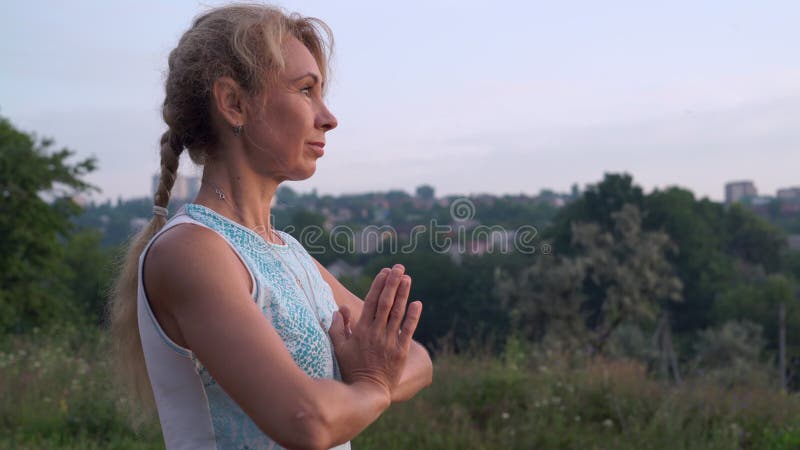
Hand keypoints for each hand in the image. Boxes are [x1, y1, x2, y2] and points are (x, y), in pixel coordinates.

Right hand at [328, 264, 422, 397]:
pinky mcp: (401, 351)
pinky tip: (417, 303)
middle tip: (399, 267)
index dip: (378, 285)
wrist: (367, 391)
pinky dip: (413, 316)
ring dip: (403, 294)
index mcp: (361, 330)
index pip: (371, 301)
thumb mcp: (339, 347)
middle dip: (392, 283)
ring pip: (397, 313)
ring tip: (407, 278)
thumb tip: (340, 309)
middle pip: (386, 303)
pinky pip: (408, 330)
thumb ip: (338, 327)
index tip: (384, 271)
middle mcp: (376, 332)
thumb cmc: (351, 368)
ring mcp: (389, 341)